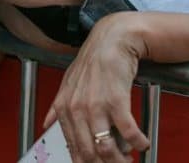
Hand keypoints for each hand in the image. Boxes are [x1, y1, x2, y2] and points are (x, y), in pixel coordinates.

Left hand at [44, 13, 149, 162]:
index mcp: (65, 108)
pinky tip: (143, 143)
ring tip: (130, 158)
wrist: (113, 38)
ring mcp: (96, 106)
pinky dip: (137, 142)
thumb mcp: (69, 81)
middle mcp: (77, 109)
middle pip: (90, 154)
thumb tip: (45, 123)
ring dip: (121, 160)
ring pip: (107, 148)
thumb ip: (57, 105)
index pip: (73, 148)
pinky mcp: (116, 101)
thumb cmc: (94, 59)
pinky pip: (128, 132)